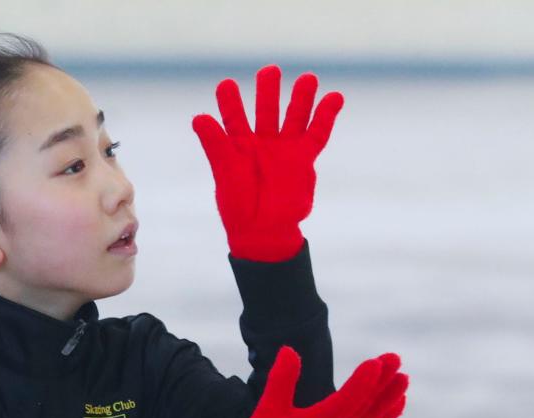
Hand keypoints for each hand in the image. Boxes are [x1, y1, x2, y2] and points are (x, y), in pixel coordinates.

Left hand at [192, 65, 343, 261]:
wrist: (263, 230)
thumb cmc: (239, 205)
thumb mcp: (224, 172)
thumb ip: (215, 144)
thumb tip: (199, 117)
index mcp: (237, 146)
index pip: (233, 117)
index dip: (229, 101)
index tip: (226, 84)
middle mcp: (260, 143)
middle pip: (265, 109)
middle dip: (268, 90)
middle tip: (270, 70)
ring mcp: (283, 149)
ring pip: (293, 116)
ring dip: (300, 97)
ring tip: (307, 78)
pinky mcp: (303, 159)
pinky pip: (317, 133)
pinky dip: (326, 116)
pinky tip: (334, 97)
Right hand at [228, 346, 407, 417]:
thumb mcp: (267, 411)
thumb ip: (281, 380)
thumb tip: (289, 350)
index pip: (348, 399)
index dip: (364, 380)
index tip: (377, 362)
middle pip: (366, 405)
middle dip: (382, 381)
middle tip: (396, 359)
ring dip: (389, 397)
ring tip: (404, 378)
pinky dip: (386, 417)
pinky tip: (397, 404)